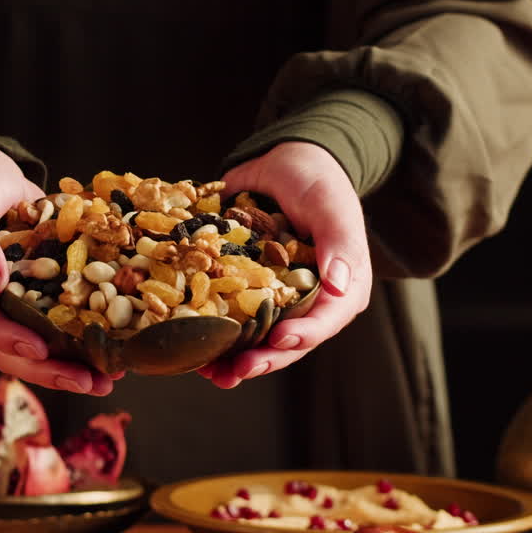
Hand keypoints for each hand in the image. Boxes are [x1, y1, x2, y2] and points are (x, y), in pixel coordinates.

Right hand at [0, 131, 119, 394]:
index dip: (6, 338)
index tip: (41, 349)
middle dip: (43, 369)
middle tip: (89, 382)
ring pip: (16, 353)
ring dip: (57, 369)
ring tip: (102, 381)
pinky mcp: (5, 310)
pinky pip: (32, 336)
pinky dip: (63, 349)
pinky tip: (97, 359)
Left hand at [199, 141, 371, 387]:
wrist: (284, 160)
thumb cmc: (318, 182)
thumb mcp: (332, 208)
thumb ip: (340, 245)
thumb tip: (340, 286)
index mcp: (340, 289)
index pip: (325, 322)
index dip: (302, 336)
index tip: (276, 341)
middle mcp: (308, 302)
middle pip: (288, 342)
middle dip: (263, 360)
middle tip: (236, 371)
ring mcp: (275, 299)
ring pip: (257, 339)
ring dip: (233, 358)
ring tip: (210, 372)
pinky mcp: (245, 289)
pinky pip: (231, 317)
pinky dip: (213, 333)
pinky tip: (191, 345)